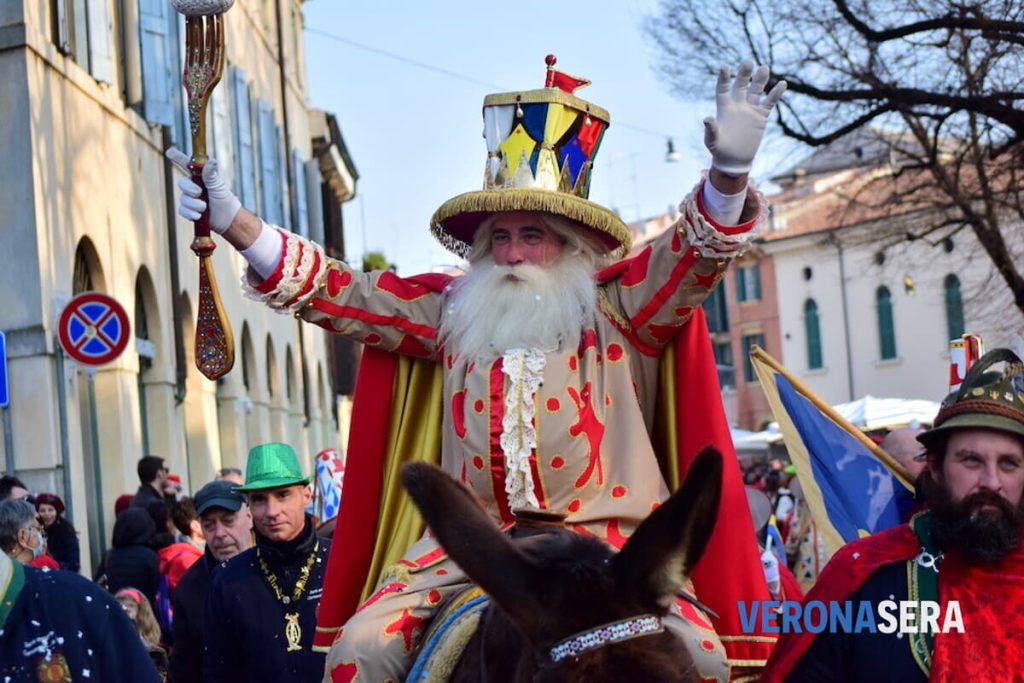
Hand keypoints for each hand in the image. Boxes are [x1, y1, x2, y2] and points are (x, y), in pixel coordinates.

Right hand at [165, 148, 240, 233]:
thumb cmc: (225, 200)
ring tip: (205, 207)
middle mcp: (193, 186)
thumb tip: (212, 161)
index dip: (177, 157)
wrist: (228, 219)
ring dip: (194, 204)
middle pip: (182, 183)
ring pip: (183, 199)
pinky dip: (191, 213)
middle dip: (189, 189)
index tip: (170, 151)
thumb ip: (211, 175)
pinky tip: (199, 215)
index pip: (186, 165)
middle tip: (199, 193)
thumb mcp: (218, 186)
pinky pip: (182, 210)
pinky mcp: (189, 211)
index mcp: (200, 177)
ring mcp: (190, 199)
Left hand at [703, 60, 785, 175]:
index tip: (725, 67)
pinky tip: (782, 84)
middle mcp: (737, 105)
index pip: (723, 89)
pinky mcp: (761, 117)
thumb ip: (710, 129)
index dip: (724, 78)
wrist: (734, 160)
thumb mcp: (712, 141)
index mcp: (724, 108)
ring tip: (764, 68)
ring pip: (756, 90)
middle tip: (748, 62)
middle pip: (741, 85)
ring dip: (760, 80)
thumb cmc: (719, 150)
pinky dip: (775, 93)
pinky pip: (769, 102)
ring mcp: (750, 110)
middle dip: (744, 74)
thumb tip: (707, 118)